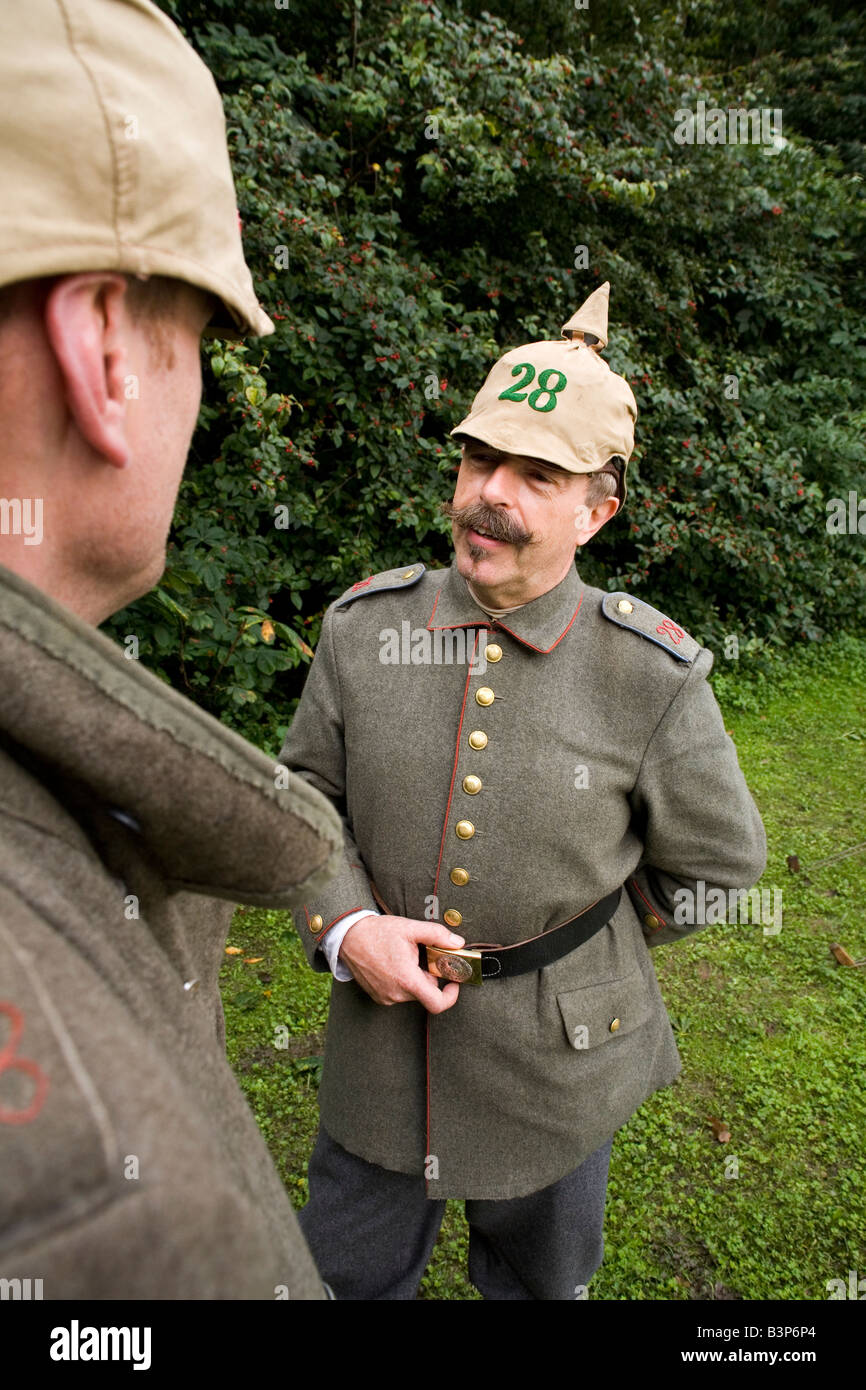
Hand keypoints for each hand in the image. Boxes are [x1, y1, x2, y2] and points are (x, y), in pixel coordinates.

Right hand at [338, 914, 465, 1013]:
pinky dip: (403, 981)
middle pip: (426, 993)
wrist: (348, 937)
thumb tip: (458, 943)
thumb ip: (437, 935)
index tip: (453, 982)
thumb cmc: (378, 932)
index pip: (437, 1004)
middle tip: (423, 957)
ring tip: (405, 957)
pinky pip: (399, 993)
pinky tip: (394, 964)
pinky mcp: (378, 997)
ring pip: (413, 992)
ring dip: (415, 978)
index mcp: (407, 980)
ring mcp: (386, 997)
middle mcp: (396, 994)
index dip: (451, 996)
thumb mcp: (410, 928)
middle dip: (429, 976)